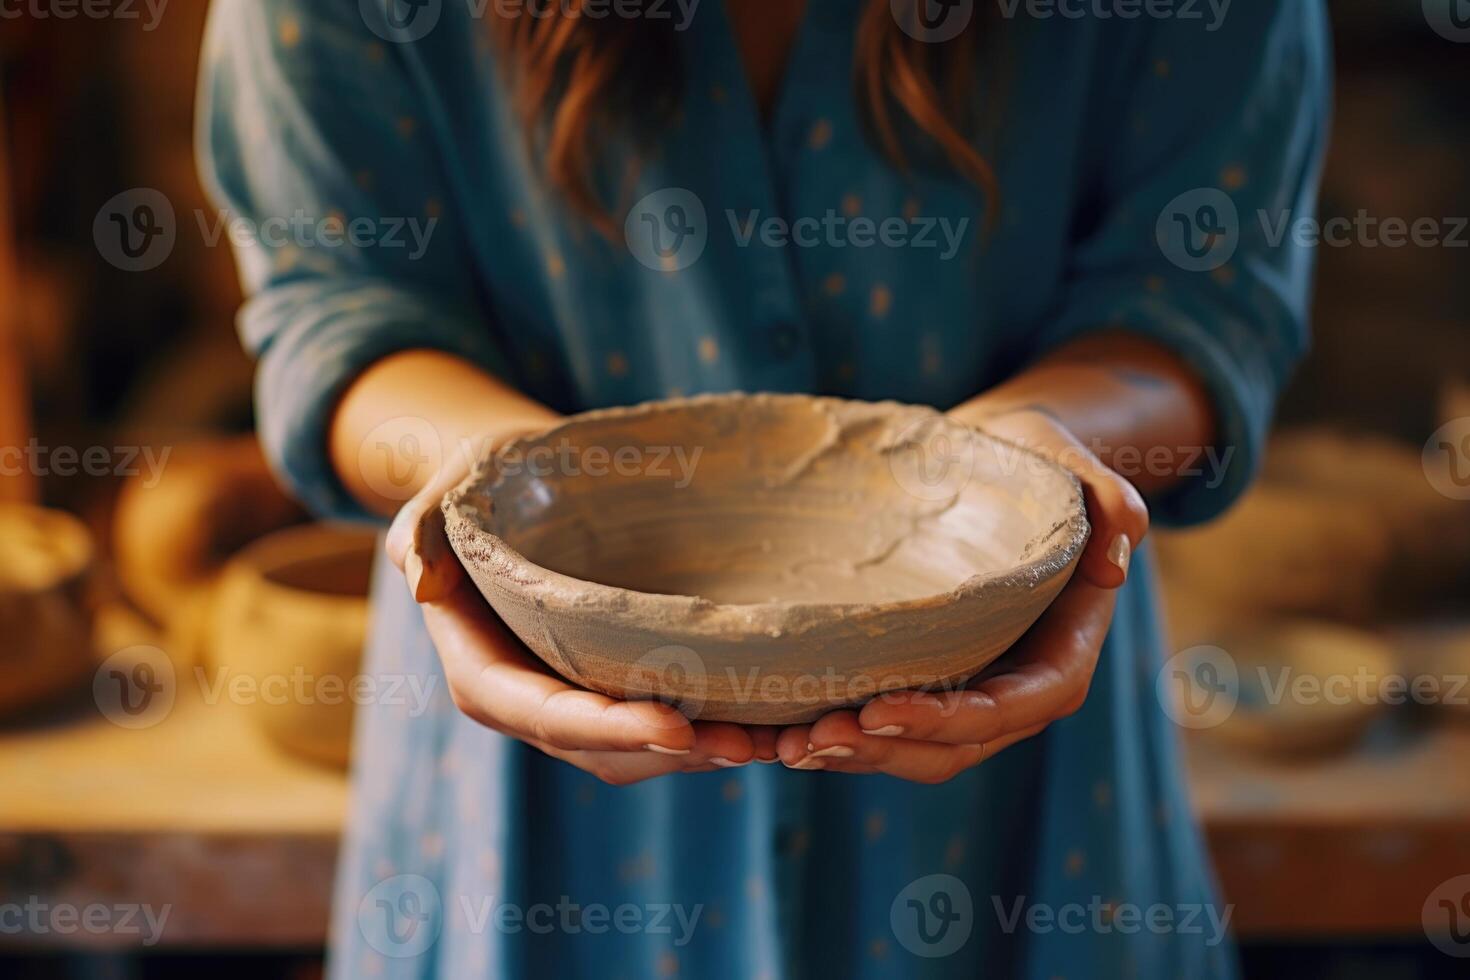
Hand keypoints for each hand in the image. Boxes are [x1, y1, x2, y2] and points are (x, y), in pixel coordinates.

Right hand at [385, 440, 778, 784]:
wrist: (527, 486)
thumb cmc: (489, 480)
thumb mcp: (449, 485)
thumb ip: (421, 529)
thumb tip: (420, 586)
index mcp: (482, 672)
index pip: (543, 714)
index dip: (608, 727)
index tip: (674, 723)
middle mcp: (530, 703)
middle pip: (601, 750)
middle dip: (673, 753)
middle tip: (748, 742)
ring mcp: (578, 704)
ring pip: (639, 754)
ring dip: (704, 754)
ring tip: (774, 740)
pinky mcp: (619, 691)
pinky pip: (664, 730)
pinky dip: (713, 732)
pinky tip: (772, 721)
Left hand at [773, 407, 1148, 780]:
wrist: (994, 465)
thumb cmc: (1035, 463)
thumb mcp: (1074, 464)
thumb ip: (1108, 500)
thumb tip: (1116, 553)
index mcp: (1062, 654)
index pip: (1014, 707)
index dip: (951, 719)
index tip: (882, 708)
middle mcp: (1013, 689)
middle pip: (955, 747)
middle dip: (885, 749)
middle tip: (814, 737)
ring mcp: (964, 695)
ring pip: (912, 750)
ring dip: (850, 755)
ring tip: (784, 745)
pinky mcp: (921, 685)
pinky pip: (880, 726)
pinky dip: (832, 736)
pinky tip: (773, 733)